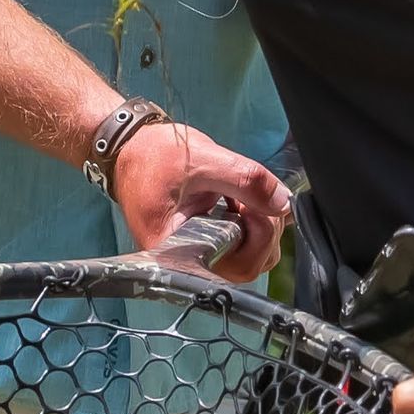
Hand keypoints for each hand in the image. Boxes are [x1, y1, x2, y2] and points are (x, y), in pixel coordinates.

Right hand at [110, 120, 291, 284]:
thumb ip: (245, 179)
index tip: (252, 200)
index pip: (235, 265)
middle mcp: (188, 261)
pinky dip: (251, 219)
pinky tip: (237, 197)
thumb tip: (283, 202)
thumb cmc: (153, 156)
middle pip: (249, 264)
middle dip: (263, 226)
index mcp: (178, 252)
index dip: (257, 233)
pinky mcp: (207, 240)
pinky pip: (241, 242)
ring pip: (251, 255)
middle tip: (248, 193)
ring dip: (259, 222)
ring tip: (240, 192)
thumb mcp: (202, 160)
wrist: (131, 148)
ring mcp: (199, 253)